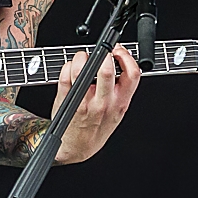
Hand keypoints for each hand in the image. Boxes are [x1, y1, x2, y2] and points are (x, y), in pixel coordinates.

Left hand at [52, 45, 139, 163]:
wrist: (77, 147)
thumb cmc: (97, 127)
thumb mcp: (118, 112)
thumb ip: (122, 89)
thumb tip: (121, 60)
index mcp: (120, 103)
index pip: (132, 74)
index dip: (126, 56)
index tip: (119, 51)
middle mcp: (103, 102)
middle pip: (107, 70)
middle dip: (104, 53)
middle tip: (102, 52)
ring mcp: (83, 101)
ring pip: (81, 69)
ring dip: (82, 57)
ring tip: (84, 58)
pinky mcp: (66, 99)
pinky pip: (65, 75)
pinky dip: (68, 66)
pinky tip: (72, 69)